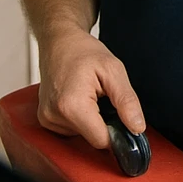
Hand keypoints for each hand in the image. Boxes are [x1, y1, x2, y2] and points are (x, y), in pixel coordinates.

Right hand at [35, 26, 145, 150]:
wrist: (59, 41)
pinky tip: (80, 99)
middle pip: (92, 138)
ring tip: (90, 94)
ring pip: (82, 135)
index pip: (101, 140)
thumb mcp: (113, 70)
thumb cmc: (83, 51)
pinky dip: (80, 118)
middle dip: (104, 122)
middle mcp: (54, 116)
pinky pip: (71, 130)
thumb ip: (127, 101)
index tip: (123, 117)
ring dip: (92, 119)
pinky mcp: (45, 119)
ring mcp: (47, 119)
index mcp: (71, 105)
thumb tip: (137, 127)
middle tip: (104, 97)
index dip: (118, 132)